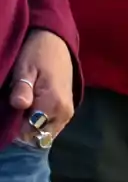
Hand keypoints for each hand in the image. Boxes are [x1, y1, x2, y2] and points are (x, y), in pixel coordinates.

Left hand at [9, 29, 73, 146]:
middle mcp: (64, 114)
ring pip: (43, 135)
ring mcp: (67, 114)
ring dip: (29, 129)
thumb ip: (22, 88)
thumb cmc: (37, 54)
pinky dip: (36, 125)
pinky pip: (49, 128)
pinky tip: (27, 113)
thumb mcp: (24, 68)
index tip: (3, 121)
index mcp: (54, 104)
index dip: (12, 131)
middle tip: (9, 116)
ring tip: (17, 113)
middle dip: (21, 132)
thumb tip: (19, 105)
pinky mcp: (66, 112)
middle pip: (37, 138)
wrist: (57, 43)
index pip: (29, 133)